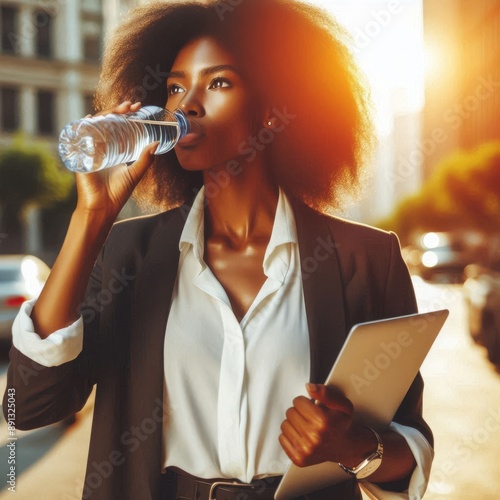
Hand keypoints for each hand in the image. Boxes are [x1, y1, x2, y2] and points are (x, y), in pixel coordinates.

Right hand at [75, 101, 158, 219]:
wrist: (102, 208)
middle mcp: (99, 146)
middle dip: (118, 111)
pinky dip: (83, 126)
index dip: (126, 115)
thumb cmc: (117, 193)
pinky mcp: (79, 155)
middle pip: (106, 122)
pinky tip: (91, 119)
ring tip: (119, 110)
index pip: (118, 126)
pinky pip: (79, 136)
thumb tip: (156, 144)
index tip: (137, 108)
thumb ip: (145, 160)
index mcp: (111, 149)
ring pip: (95, 125)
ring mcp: (88, 149)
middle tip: (131, 106)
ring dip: (105, 114)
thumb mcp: (134, 174)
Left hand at [279, 383, 375, 467]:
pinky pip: (282, 438)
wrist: (345, 446)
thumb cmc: (342, 424)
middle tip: (310, 417)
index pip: (297, 401)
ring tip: (306, 426)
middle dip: (299, 411)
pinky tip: (302, 436)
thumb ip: (326, 393)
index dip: (305, 401)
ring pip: (284, 424)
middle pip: (290, 412)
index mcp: (323, 422)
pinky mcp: (299, 459)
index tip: (312, 407)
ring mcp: (305, 450)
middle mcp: (314, 438)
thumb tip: (309, 387)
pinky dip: (290, 435)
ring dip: (294, 423)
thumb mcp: (342, 404)